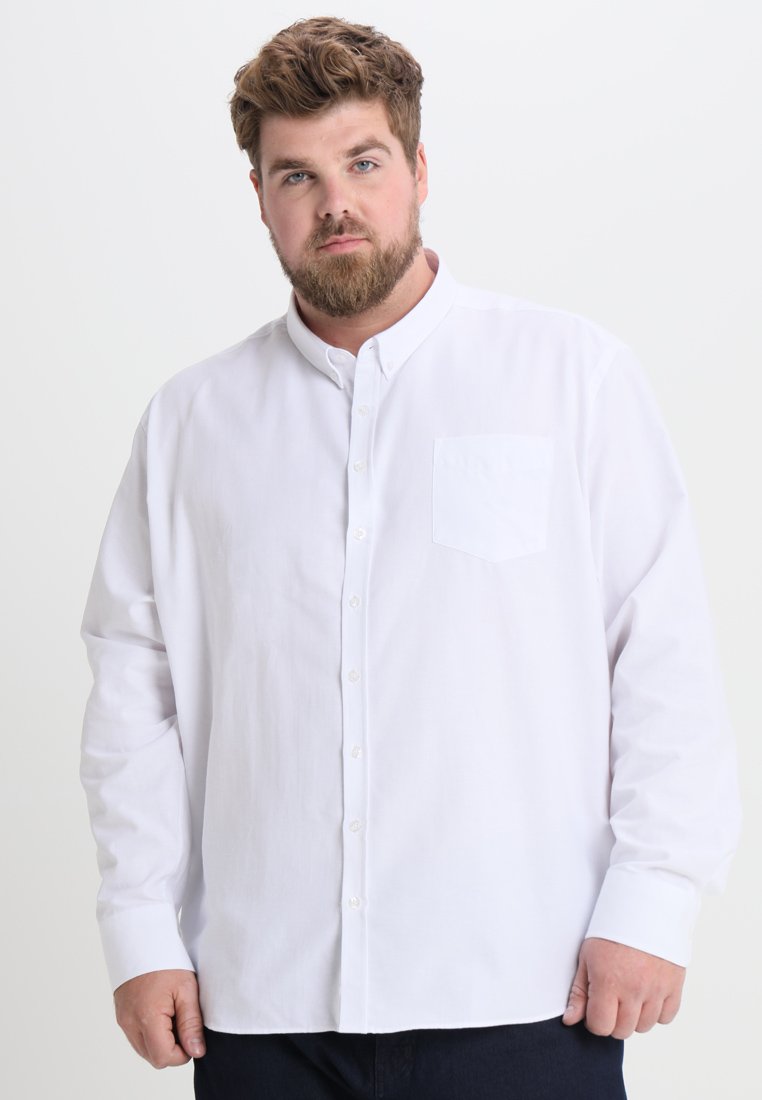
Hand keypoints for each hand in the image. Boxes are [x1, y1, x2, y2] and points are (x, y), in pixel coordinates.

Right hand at [113, 968, 205, 1067]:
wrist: (142, 938)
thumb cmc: (167, 961)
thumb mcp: (186, 990)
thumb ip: (191, 1024)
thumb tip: (197, 1052)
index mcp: (147, 1018)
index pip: (164, 1058)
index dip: (182, 1053)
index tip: (191, 1033)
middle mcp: (130, 1023)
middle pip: (153, 1057)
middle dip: (172, 1048)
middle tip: (183, 1020)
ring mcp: (123, 1020)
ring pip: (144, 1049)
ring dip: (160, 1041)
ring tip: (172, 1013)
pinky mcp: (121, 1015)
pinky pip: (136, 1037)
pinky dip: (150, 1032)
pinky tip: (161, 1011)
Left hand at [562, 937, 685, 1038]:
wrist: (644, 905)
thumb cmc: (611, 928)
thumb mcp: (587, 955)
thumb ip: (579, 991)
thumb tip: (571, 1020)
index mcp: (608, 982)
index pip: (601, 1026)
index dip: (595, 1019)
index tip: (595, 1004)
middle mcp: (634, 989)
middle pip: (623, 1031)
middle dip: (613, 1020)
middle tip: (612, 997)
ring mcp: (657, 989)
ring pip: (645, 1026)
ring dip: (635, 1016)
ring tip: (629, 992)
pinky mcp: (675, 985)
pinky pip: (666, 1017)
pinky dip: (657, 1011)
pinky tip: (647, 993)